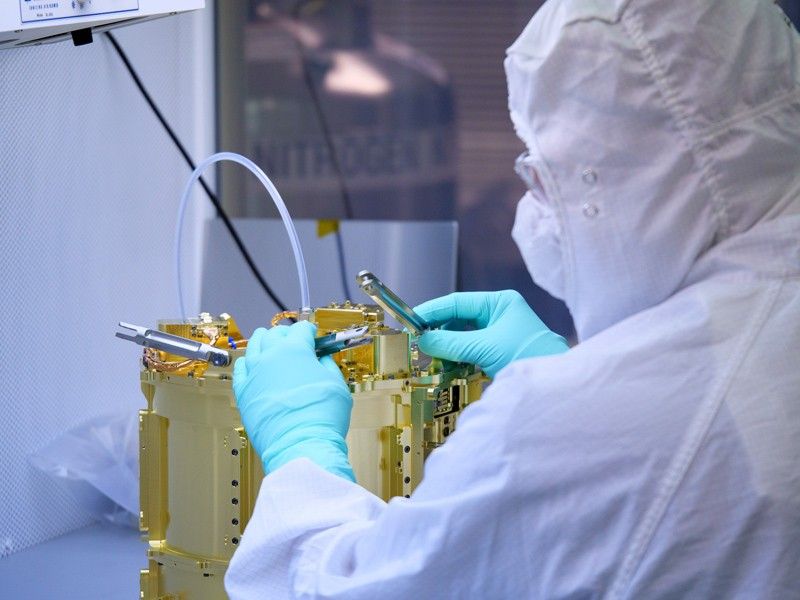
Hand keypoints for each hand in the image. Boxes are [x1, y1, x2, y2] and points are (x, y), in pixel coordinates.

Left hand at [233, 321, 354, 480]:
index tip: (313, 335)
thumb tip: (321, 360)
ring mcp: (254, 373)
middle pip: (275, 334)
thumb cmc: (322, 415)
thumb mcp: (337, 384)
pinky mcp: (243, 391)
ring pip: (254, 345)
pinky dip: (247, 362)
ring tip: (270, 344)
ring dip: (264, 341)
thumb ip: (327, 366)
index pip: (301, 329)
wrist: (301, 444)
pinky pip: (240, 368)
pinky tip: (252, 364)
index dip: (310, 331)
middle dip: (287, 334)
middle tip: (295, 341)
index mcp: (295, 349)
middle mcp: (270, 356)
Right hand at [414, 291, 568, 376]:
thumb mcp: (484, 347)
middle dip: (438, 332)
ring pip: (462, 337)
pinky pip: (470, 352)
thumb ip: (450, 343)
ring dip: (446, 348)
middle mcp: (499, 315)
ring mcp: (499, 335)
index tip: (411, 320)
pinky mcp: (498, 354)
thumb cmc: (528, 357)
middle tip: (417, 342)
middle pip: (458, 320)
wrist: (554, 388)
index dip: (432, 310)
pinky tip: (446, 366)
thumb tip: (423, 340)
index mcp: (500, 303)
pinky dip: (457, 359)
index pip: (457, 302)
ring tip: (430, 357)